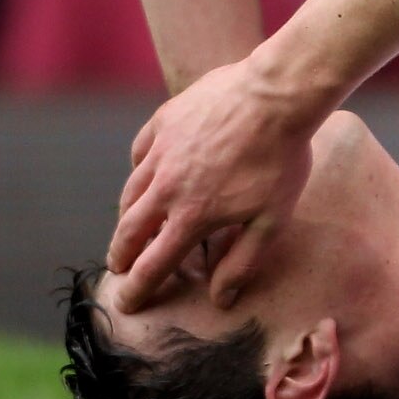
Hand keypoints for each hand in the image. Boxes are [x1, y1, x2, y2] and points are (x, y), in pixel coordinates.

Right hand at [104, 56, 317, 312]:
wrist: (276, 94)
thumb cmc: (281, 158)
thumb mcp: (272, 218)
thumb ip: (242, 261)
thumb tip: (220, 298)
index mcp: (191, 216)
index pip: (152, 265)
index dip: (137, 289)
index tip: (127, 304)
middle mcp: (166, 187)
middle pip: (129, 231)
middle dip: (120, 256)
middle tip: (118, 267)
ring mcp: (160, 152)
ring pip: (130, 192)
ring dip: (127, 215)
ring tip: (130, 226)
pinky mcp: (163, 122)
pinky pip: (140, 153)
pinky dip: (139, 170)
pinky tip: (145, 174)